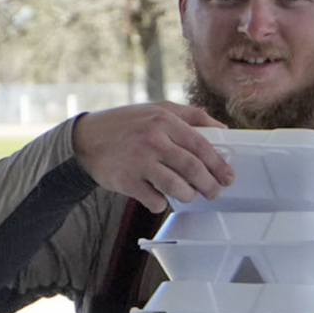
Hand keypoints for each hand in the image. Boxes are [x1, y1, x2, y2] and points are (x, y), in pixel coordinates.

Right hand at [71, 102, 232, 211]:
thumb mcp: (158, 109)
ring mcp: (138, 161)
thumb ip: (191, 116)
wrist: (86, 139)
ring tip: (190, 195)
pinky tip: (161, 198)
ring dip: (189, 195)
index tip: (227, 176)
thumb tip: (222, 130)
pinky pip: (154, 200)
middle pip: (192, 168)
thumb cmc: (126, 124)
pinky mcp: (126, 180)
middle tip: (214, 192)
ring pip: (176, 187)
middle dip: (209, 185)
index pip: (200, 145)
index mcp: (163, 120)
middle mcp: (152, 139)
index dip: (218, 164)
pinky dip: (161, 203)